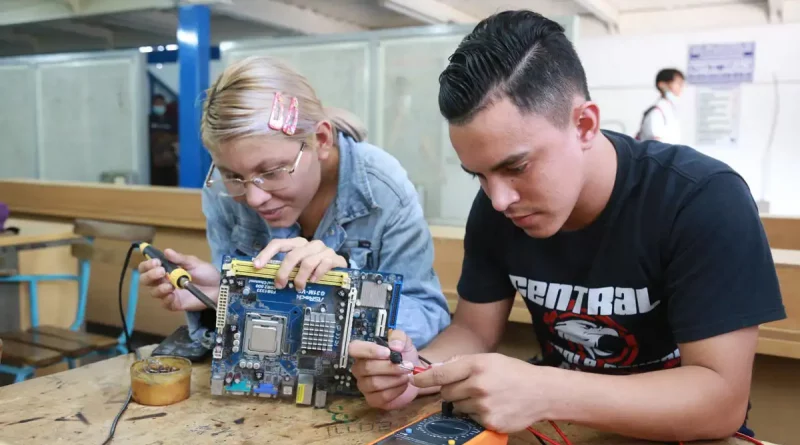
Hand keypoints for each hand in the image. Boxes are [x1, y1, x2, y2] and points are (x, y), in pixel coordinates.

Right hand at [138, 249, 220, 311]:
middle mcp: (164, 281)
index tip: (156, 262)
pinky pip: (164, 304)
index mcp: (167, 269)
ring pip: (153, 292)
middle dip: (150, 275)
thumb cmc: (206, 273)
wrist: (219, 287)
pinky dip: (166, 299)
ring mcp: (169, 293)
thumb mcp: (194, 262)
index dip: (147, 264)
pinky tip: (172, 295)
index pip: (148, 267)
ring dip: (159, 288)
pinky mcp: (175, 304)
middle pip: (146, 280)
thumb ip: (179, 258)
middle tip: (161, 272)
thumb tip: (166, 251)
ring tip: (170, 285)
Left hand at [253, 238, 346, 291]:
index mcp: (297, 243)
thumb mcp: (299, 266)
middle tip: (280, 285)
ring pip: (307, 262)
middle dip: (283, 272)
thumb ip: (287, 268)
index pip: (278, 243)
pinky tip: (314, 281)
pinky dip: (316, 275)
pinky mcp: (334, 257)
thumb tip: (267, 277)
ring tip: (299, 287)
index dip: (266, 254)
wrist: (339, 267)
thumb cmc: (315, 267)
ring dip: (300, 278)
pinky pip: (323, 265)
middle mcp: (310, 244)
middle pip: (292, 255)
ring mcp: (323, 250)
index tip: (256, 266)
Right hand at [349, 329, 419, 409]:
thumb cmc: (404, 355)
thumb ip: (398, 337)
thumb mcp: (404, 341)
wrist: (414, 373)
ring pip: (374, 383)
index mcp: (363, 352)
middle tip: (407, 366)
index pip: (354, 348)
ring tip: (407, 375)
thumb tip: (394, 346)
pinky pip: (381, 397)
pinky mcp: (373, 400)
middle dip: (390, 367)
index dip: (370, 351)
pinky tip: (404, 385)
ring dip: (395, 379)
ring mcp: (364, 385)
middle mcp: (359, 369)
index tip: (388, 353)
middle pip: (367, 368)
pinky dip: (396, 390)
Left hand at [411, 353, 549, 432]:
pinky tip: (492, 406)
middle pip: (446, 392)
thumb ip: (463, 363)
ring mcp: (483, 406)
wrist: (542, 392)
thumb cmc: (514, 372)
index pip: (441, 374)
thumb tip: (437, 370)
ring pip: (457, 407)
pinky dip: (476, 414)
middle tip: (468, 387)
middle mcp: (478, 385)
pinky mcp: (489, 422)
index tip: (415, 381)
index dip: (425, 379)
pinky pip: (470, 419)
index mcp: (477, 365)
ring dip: (464, 403)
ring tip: (485, 397)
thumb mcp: (490, 359)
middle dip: (452, 390)